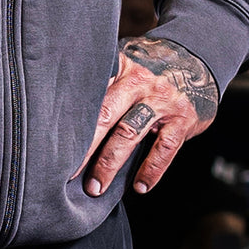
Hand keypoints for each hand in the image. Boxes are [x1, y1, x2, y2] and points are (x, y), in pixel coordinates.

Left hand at [78, 35, 217, 196]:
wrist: (196, 60)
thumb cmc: (150, 69)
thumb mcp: (127, 64)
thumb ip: (104, 81)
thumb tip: (66, 110)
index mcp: (120, 68)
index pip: (91, 93)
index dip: (71, 118)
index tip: (52, 141)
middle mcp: (139, 82)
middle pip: (106, 114)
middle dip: (85, 146)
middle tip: (68, 172)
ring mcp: (162, 101)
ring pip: (130, 133)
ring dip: (111, 163)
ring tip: (96, 187)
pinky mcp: (182, 120)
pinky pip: (165, 148)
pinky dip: (151, 169)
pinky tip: (139, 187)